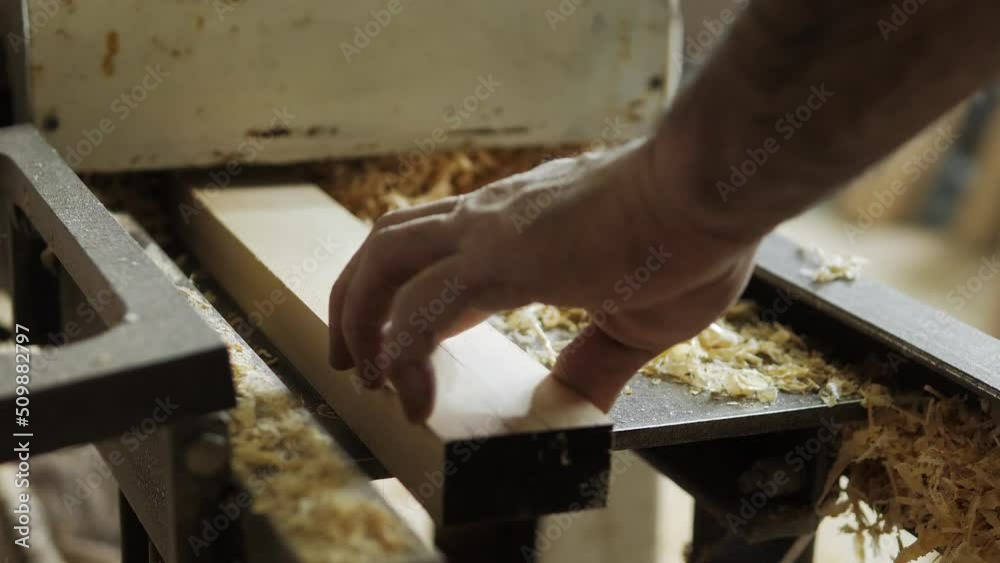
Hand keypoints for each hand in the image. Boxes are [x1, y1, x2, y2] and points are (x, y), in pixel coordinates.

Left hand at [328, 138, 759, 420]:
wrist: (713, 190)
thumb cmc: (690, 240)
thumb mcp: (637, 318)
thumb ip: (597, 360)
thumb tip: (577, 405)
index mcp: (522, 230)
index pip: (437, 257)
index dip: (407, 305)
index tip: (398, 351)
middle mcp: (493, 220)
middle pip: (389, 243)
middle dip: (357, 299)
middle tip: (350, 358)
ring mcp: (492, 231)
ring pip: (385, 260)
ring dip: (359, 317)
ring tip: (361, 376)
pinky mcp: (502, 255)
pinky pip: (423, 306)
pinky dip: (401, 350)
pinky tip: (405, 392)